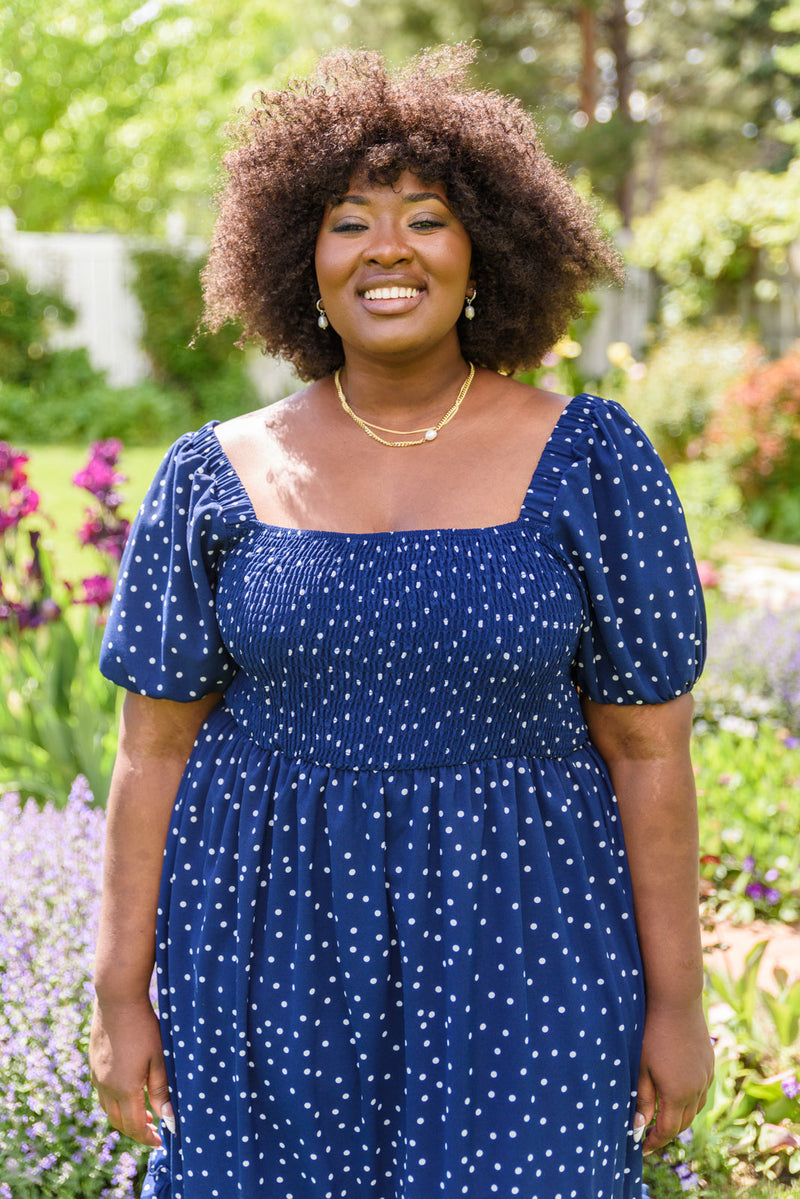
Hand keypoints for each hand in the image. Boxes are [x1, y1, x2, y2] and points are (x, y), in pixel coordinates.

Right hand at [89, 996, 174, 1146]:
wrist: (117, 1000)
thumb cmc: (143, 1028)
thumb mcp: (158, 1059)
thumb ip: (161, 1091)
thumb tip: (168, 1119)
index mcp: (124, 1089)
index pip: (134, 1126)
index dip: (147, 1138)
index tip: (161, 1142)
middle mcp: (106, 1087)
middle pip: (118, 1122)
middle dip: (135, 1131)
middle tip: (153, 1132)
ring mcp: (97, 1076)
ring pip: (107, 1109)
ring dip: (124, 1118)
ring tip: (142, 1116)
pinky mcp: (94, 1064)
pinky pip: (102, 1093)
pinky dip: (115, 1102)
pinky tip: (127, 1093)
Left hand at [635, 1000, 713, 1155]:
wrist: (676, 1000)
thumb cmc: (651, 1032)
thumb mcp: (640, 1067)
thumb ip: (642, 1099)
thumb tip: (638, 1127)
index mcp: (678, 1093)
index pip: (667, 1130)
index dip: (654, 1142)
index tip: (641, 1148)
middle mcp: (697, 1089)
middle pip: (683, 1122)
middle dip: (666, 1131)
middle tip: (649, 1135)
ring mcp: (706, 1075)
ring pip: (695, 1108)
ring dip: (679, 1116)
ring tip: (662, 1116)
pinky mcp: (709, 1063)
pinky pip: (701, 1091)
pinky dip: (690, 1100)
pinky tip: (678, 1093)